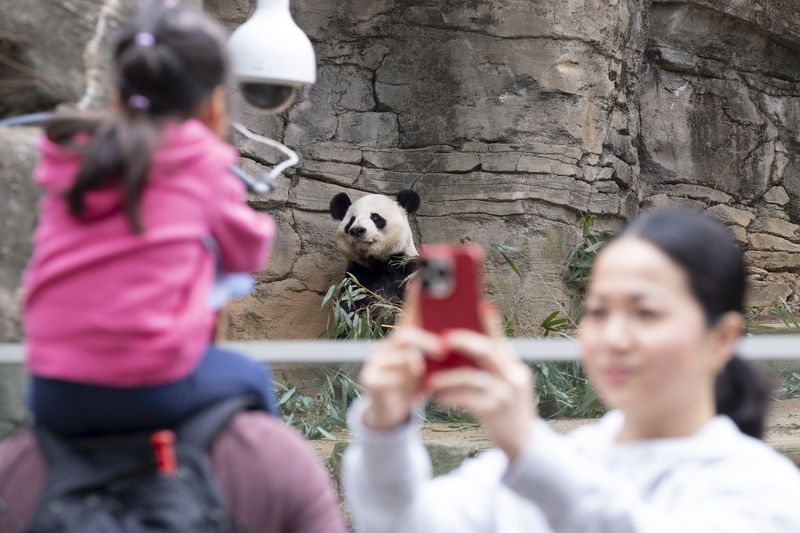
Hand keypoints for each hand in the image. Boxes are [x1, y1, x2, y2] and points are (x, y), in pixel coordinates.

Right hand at [360, 284, 442, 429]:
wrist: (392, 411)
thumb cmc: (416, 383)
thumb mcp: (432, 366)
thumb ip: (445, 349)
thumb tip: (473, 329)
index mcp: (408, 339)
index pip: (412, 312)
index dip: (417, 296)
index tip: (424, 278)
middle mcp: (390, 345)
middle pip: (405, 334)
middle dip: (424, 340)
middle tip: (442, 350)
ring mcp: (377, 361)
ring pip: (394, 355)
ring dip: (412, 362)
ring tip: (423, 371)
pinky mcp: (370, 379)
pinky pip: (384, 377)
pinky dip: (400, 384)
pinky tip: (413, 394)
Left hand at [426, 302, 535, 461]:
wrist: (521, 443)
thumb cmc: (506, 410)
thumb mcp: (506, 385)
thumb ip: (491, 368)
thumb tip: (463, 348)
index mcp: (515, 367)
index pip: (501, 340)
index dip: (491, 322)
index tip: (481, 305)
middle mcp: (514, 378)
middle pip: (486, 352)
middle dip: (463, 342)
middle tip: (442, 338)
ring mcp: (506, 395)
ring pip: (470, 377)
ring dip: (447, 377)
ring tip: (430, 380)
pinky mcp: (494, 412)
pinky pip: (466, 399)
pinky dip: (449, 396)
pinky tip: (438, 398)